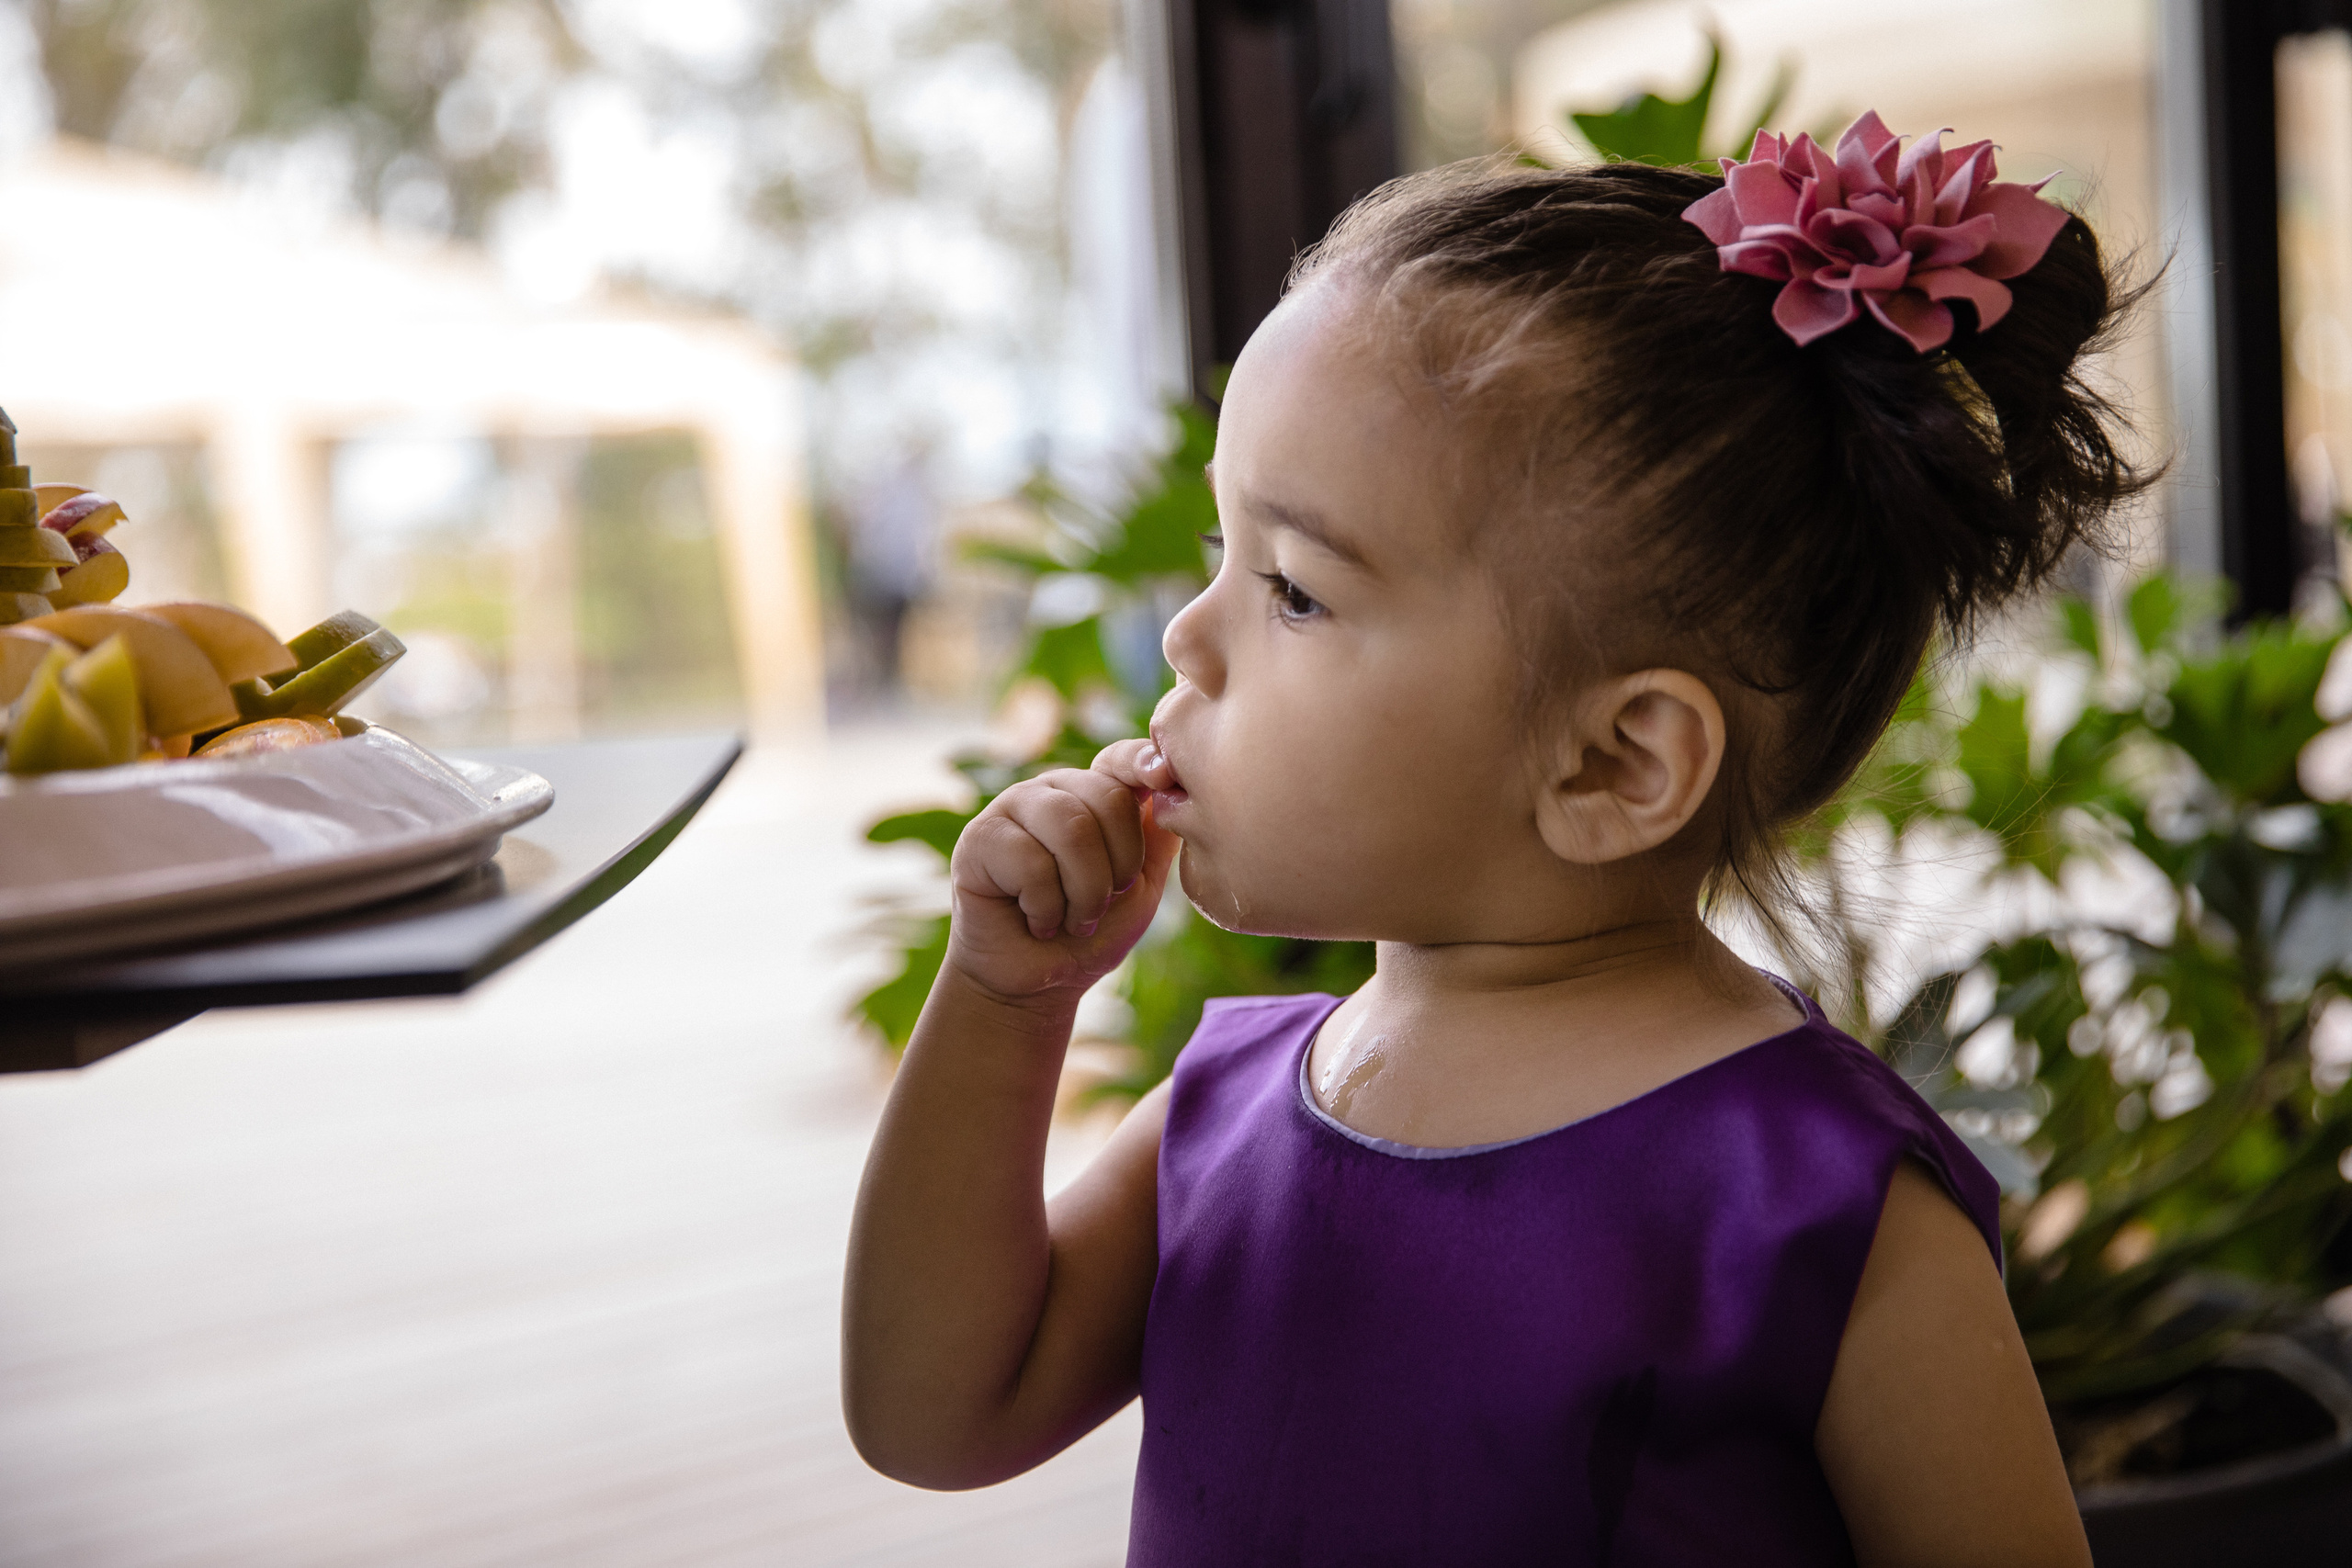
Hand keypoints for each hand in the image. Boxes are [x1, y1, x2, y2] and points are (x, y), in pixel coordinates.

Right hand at [945, 743, 1179, 1004]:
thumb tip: (1179, 788)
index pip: (1121, 758)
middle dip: (1119, 868)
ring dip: (1085, 892)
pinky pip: (1030, 861)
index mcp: (1093, 793)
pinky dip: (1046, 907)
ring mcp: (1012, 808)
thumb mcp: (1140, 885)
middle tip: (1103, 905)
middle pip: (1106, 798)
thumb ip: (1158, 838)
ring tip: (1075, 920)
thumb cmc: (1091, 932)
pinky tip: (1037, 921)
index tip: (1163, 778)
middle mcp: (1053, 790)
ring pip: (1070, 827)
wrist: (1039, 983)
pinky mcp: (979, 838)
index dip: (1142, 763)